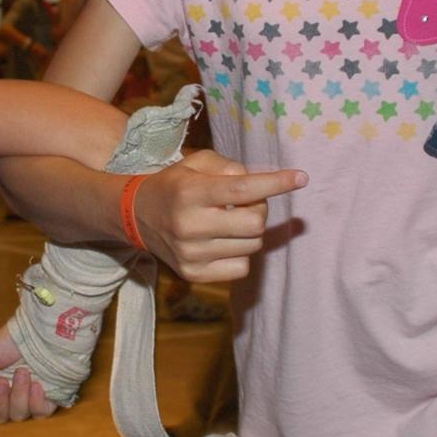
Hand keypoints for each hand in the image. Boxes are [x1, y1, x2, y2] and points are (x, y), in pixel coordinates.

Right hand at [0, 322, 60, 425]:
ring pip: (20, 415)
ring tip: (23, 372)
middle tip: (2, 380)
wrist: (41, 332)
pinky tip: (37, 385)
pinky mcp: (50, 399)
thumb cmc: (12, 341)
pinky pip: (40, 413)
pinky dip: (36, 402)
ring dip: (19, 396)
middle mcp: (13, 395)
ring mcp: (31, 398)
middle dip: (0, 401)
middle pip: (2, 416)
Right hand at [132, 150, 306, 282]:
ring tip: (229, 221)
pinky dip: (241, 252)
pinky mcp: (194, 274)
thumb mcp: (196, 162)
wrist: (136, 216)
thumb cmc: (176, 185)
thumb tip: (260, 185)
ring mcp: (191, 254)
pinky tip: (223, 241)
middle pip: (254, 224)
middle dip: (260, 210)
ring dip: (250, 232)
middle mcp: (190, 225)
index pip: (242, 190)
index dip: (275, 184)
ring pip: (252, 246)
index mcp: (191, 193)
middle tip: (247, 204)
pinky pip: (242, 267)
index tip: (301, 178)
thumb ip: (230, 166)